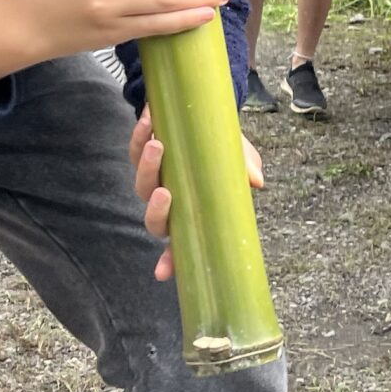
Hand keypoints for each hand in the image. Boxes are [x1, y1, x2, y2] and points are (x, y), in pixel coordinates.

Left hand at [130, 107, 263, 281]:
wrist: (204, 118)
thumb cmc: (223, 150)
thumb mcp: (239, 158)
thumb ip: (245, 168)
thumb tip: (256, 181)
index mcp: (192, 215)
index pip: (180, 245)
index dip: (171, 261)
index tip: (162, 273)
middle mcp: (170, 204)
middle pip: (155, 220)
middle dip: (157, 208)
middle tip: (165, 191)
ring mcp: (153, 180)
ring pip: (142, 184)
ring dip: (147, 165)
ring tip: (158, 143)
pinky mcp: (140, 154)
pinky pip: (134, 149)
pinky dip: (140, 135)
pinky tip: (150, 118)